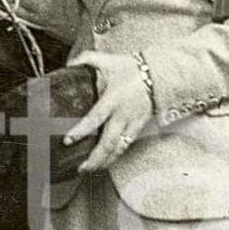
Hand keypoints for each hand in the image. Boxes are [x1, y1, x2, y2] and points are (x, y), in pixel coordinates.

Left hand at [63, 50, 153, 172]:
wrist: (160, 74)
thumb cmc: (133, 68)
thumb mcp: (108, 60)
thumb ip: (87, 59)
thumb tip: (69, 64)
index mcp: (112, 100)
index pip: (94, 119)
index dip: (81, 131)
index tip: (68, 140)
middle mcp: (122, 115)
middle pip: (108, 143)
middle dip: (94, 158)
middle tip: (81, 168)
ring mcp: (132, 123)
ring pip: (118, 149)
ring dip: (104, 161)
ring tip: (90, 170)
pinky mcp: (139, 126)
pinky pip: (126, 145)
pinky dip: (115, 155)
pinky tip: (105, 162)